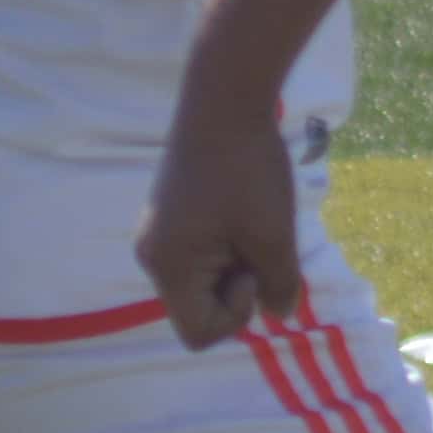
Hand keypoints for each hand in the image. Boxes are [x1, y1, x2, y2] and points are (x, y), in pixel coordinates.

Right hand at [140, 110, 310, 349]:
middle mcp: (152, 256)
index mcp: (168, 267)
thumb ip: (279, 285)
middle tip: (259, 243)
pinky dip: (228, 244)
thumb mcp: (274, 235)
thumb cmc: (248, 170)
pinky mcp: (169, 215)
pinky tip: (244, 210)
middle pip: (198, 307)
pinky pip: (200, 253)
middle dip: (238, 287)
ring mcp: (157, 233)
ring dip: (236, 263)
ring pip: (203, 279)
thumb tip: (279, 315)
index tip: (252, 270)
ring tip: (254, 223)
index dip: (235, 317)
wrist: (224, 99)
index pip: (197, 333)